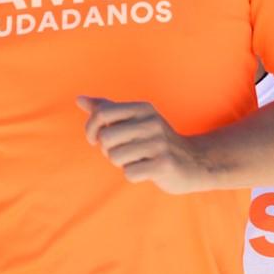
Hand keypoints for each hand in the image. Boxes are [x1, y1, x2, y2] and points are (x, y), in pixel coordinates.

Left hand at [77, 96, 209, 193]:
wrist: (194, 161)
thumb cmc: (154, 140)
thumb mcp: (133, 120)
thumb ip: (106, 109)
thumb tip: (78, 99)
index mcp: (142, 108)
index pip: (101, 114)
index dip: (90, 129)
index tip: (94, 139)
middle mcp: (152, 122)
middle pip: (106, 138)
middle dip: (107, 150)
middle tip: (121, 152)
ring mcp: (160, 143)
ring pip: (115, 157)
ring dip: (121, 163)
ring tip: (136, 160)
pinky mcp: (164, 165)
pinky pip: (129, 173)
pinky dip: (133, 174)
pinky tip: (146, 170)